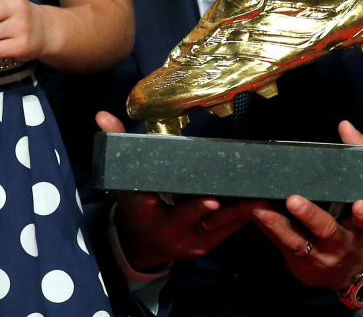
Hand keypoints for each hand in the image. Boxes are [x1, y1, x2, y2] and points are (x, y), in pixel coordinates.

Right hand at [95, 112, 258, 269]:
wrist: (140, 244)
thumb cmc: (135, 204)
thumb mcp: (123, 179)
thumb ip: (117, 145)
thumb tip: (102, 115)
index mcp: (143, 210)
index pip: (158, 202)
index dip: (182, 201)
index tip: (207, 196)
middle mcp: (166, 229)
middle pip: (194, 217)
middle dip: (218, 206)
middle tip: (241, 193)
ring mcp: (187, 241)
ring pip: (216, 226)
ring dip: (239, 211)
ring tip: (260, 195)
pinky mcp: (203, 247)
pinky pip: (225, 233)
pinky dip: (241, 218)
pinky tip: (258, 203)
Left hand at [250, 121, 362, 289]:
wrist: (354, 269)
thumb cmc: (359, 218)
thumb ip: (362, 156)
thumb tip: (345, 125)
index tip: (360, 206)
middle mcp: (343, 240)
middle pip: (328, 229)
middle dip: (311, 215)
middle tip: (294, 200)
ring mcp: (320, 253)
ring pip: (297, 240)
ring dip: (277, 224)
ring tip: (261, 208)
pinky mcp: (300, 260)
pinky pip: (280, 243)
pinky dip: (267, 228)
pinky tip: (254, 212)